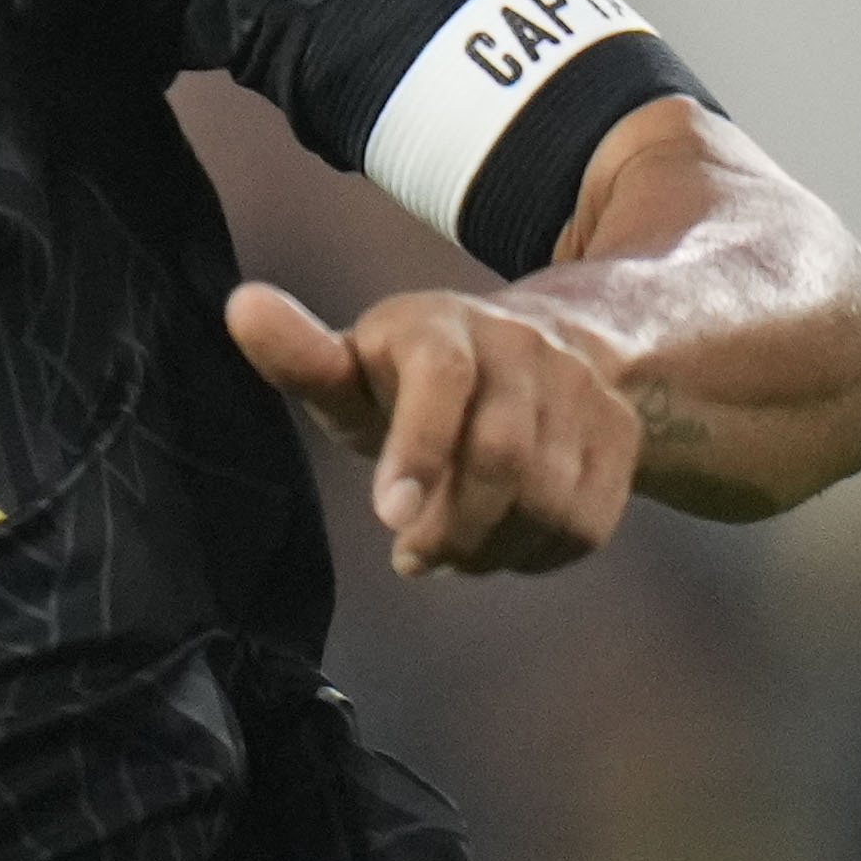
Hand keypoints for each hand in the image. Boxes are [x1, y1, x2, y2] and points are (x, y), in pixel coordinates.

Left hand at [225, 277, 645, 576]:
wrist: (538, 353)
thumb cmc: (413, 376)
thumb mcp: (354, 366)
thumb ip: (301, 353)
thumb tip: (240, 306)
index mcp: (444, 325)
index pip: (441, 377)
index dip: (419, 449)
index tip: (390, 519)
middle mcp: (523, 346)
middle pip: (502, 457)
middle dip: (454, 528)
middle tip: (413, 555)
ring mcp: (581, 390)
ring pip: (546, 501)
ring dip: (490, 548)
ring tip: (451, 548)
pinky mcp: (620, 437)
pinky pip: (582, 525)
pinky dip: (533, 554)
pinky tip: (500, 542)